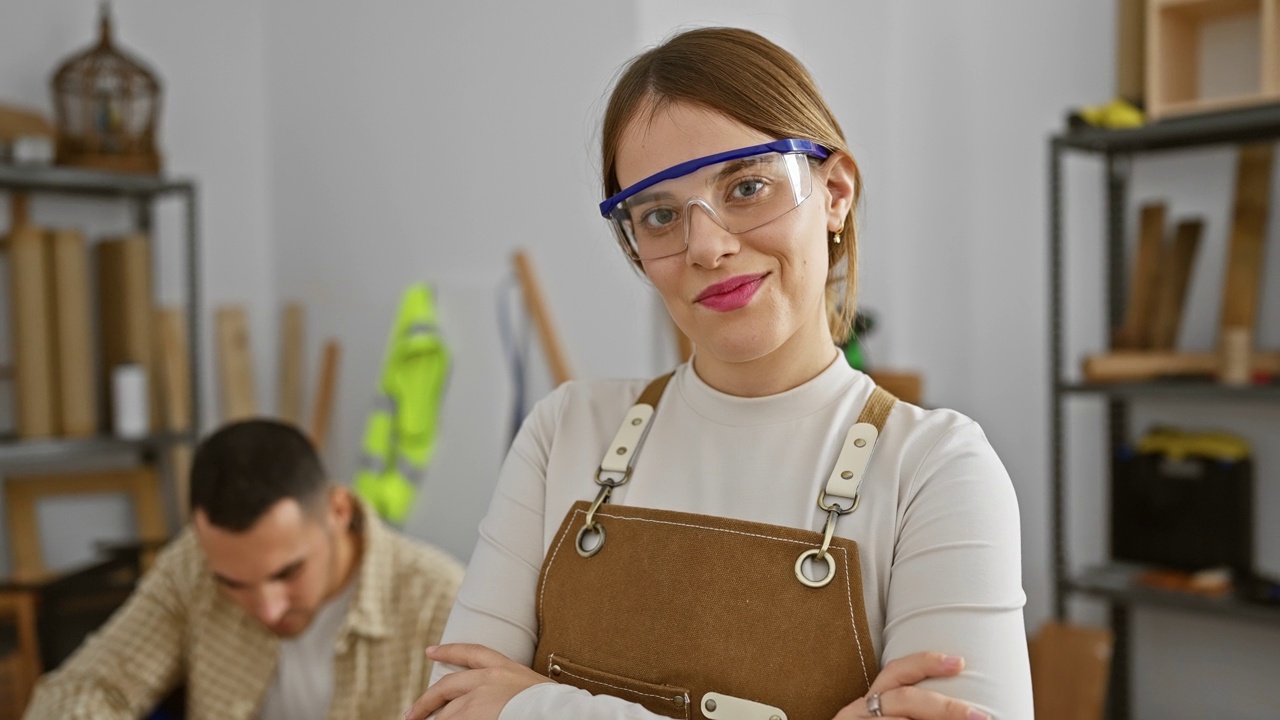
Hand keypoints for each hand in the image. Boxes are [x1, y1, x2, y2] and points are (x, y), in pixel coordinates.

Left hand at [403, 644, 550, 719]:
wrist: (560, 713)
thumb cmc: (553, 706)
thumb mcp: (532, 690)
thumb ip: (512, 690)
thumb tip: (502, 702)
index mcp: (504, 668)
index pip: (472, 652)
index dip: (448, 650)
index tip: (430, 651)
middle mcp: (487, 679)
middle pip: (446, 685)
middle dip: (426, 700)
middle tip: (411, 713)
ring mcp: (478, 698)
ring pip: (446, 713)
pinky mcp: (474, 716)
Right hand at [833, 652, 988, 719]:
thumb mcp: (886, 717)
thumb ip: (912, 711)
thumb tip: (960, 711)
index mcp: (869, 702)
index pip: (896, 672)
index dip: (926, 663)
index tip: (959, 662)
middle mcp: (859, 712)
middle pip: (904, 699)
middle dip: (945, 707)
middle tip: (980, 716)